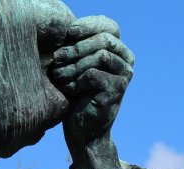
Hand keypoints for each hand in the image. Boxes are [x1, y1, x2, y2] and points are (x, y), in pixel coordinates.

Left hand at [48, 16, 134, 153]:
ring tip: (59, 76)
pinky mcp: (118, 91)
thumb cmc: (75, 93)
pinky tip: (69, 90)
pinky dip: (77, 81)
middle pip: (104, 39)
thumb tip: (66, 26)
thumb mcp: (75, 63)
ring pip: (100, 55)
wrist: (82, 128)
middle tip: (57, 58)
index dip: (88, 25)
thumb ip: (78, 44)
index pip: (109, 25)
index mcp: (118, 49)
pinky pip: (94, 75)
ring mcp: (125, 76)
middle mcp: (126, 60)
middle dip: (76, 47)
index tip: (68, 33)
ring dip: (74, 65)